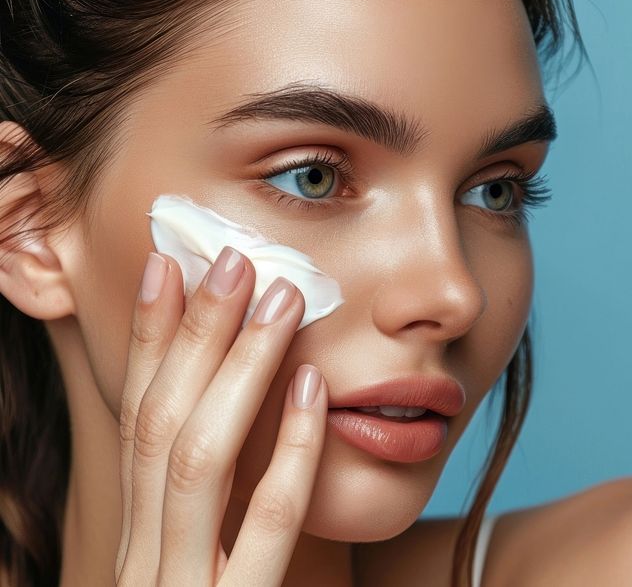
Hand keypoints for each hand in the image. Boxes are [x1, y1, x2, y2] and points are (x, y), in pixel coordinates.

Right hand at [115, 245, 327, 583]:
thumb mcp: (201, 575)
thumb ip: (209, 518)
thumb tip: (233, 417)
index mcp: (139, 543)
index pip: (136, 424)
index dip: (148, 341)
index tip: (165, 268)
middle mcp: (146, 562)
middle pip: (160, 425)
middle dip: (194, 334)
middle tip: (233, 259)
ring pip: (198, 460)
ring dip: (239, 368)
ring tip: (282, 298)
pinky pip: (269, 524)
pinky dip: (290, 450)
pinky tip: (313, 389)